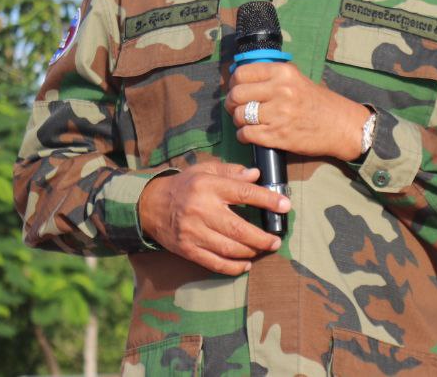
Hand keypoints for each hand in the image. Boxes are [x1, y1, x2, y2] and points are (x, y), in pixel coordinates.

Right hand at [136, 161, 289, 275]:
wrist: (151, 205)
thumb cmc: (184, 186)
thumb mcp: (205, 170)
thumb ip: (231, 172)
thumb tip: (256, 175)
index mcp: (208, 187)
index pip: (243, 193)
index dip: (267, 200)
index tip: (285, 205)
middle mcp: (201, 210)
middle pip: (239, 228)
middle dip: (262, 237)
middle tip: (276, 240)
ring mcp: (194, 232)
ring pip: (229, 248)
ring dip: (251, 252)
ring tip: (264, 249)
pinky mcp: (188, 250)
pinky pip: (215, 263)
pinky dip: (233, 267)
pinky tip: (246, 264)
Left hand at [225, 61, 369, 161]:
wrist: (342, 126)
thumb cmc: (319, 103)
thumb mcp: (297, 80)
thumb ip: (272, 78)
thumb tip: (241, 79)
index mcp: (284, 73)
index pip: (242, 73)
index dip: (234, 82)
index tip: (236, 89)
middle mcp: (280, 91)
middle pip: (237, 94)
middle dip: (232, 103)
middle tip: (237, 108)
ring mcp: (278, 114)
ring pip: (239, 115)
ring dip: (238, 121)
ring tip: (246, 122)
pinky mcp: (278, 136)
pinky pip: (246, 134)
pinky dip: (243, 136)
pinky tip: (250, 134)